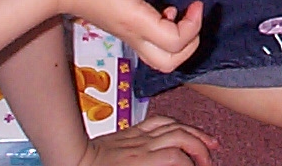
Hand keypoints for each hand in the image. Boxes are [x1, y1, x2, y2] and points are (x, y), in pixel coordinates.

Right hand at [50, 0, 202, 72]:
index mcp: (137, 24)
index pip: (176, 42)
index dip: (194, 25)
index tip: (196, 2)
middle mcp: (134, 37)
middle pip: (170, 63)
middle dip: (191, 43)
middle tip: (192, 15)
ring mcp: (128, 38)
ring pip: (161, 59)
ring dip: (179, 41)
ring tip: (180, 13)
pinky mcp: (124, 33)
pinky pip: (152, 46)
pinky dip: (166, 35)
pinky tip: (164, 10)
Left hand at [76, 116, 216, 165]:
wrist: (72, 161)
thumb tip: (175, 164)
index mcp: (140, 162)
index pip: (177, 158)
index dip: (192, 164)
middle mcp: (143, 146)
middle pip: (182, 138)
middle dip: (201, 148)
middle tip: (209, 160)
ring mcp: (139, 136)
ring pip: (174, 126)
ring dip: (195, 133)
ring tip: (209, 142)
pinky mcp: (132, 131)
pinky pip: (159, 121)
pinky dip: (176, 123)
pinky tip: (184, 128)